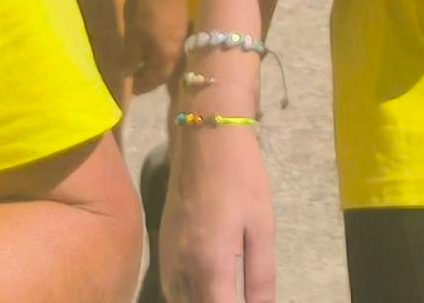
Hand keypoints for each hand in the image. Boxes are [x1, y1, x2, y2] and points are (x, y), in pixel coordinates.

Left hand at [122, 0, 187, 95]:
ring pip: (169, 56)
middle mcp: (178, 50)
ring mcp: (181, 34)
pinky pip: (170, 44)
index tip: (131, 88)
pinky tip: (152, 43)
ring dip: (156, 62)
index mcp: (167, 57)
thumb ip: (130, 57)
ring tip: (144, 61)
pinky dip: (160, 49)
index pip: (155, 79)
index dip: (142, 85)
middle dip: (151, 75)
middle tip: (137, 76)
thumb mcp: (133, 35)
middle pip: (165, 70)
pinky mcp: (180, 20)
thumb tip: (126, 75)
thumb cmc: (146, 8)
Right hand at [159, 117, 277, 302]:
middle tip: (238, 297)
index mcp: (210, 266)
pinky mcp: (161, 244)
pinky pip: (169, 287)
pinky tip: (202, 293)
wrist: (204, 136)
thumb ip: (261, 278)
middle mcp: (182, 268)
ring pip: (177, 300)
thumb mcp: (262, 228)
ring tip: (224, 295)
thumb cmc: (242, 178)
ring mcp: (167, 256)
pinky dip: (184, 297)